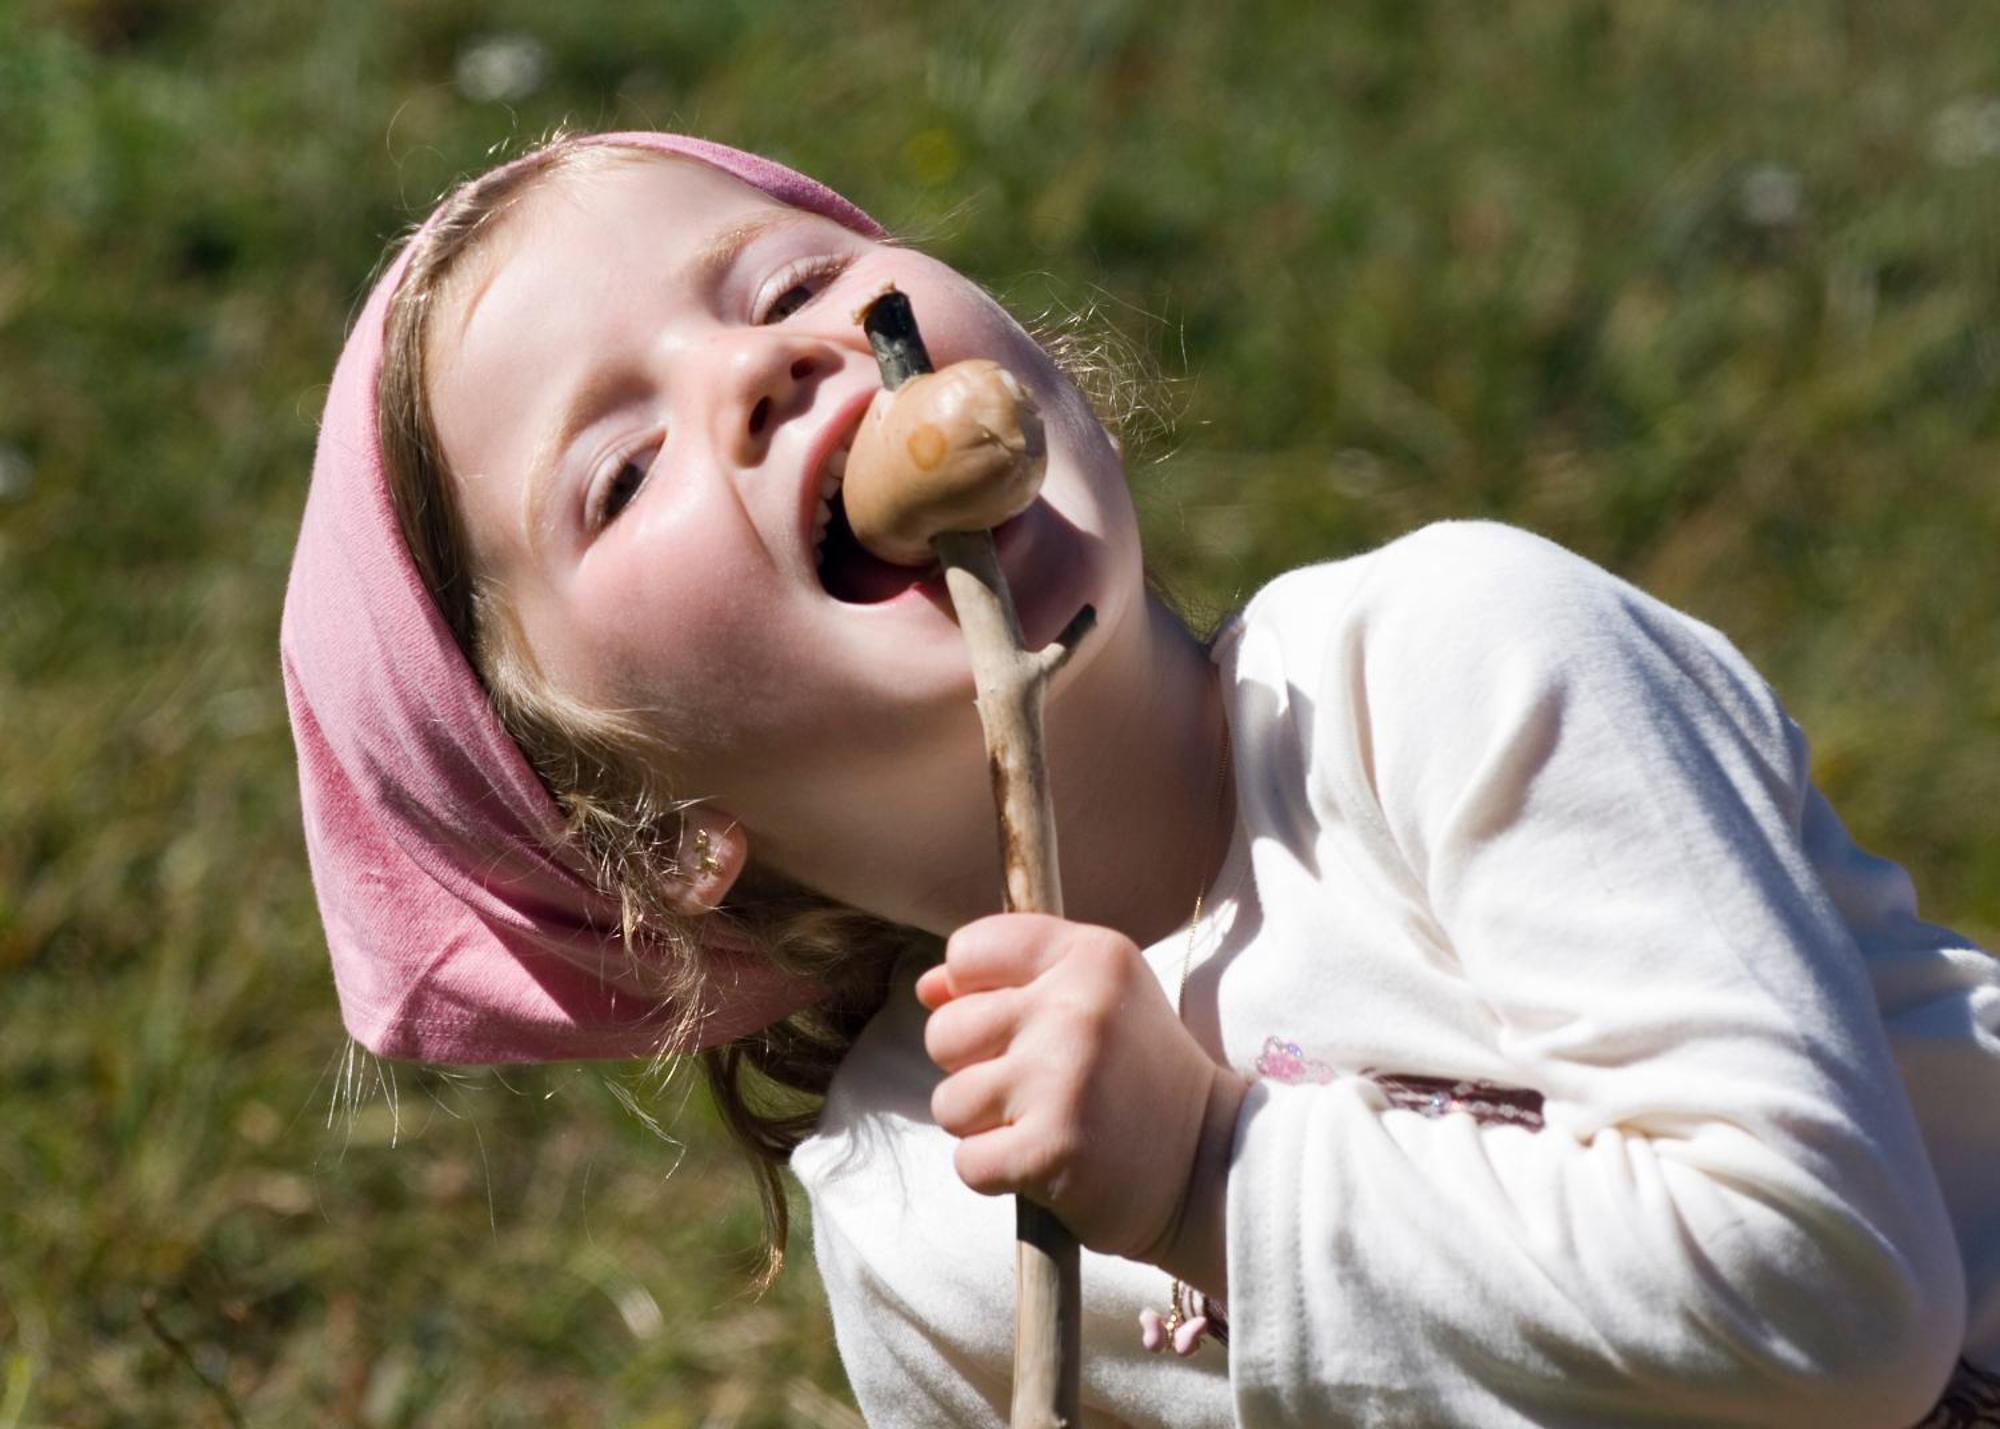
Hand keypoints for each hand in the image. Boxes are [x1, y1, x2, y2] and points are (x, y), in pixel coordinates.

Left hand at [916, 913, 1248, 1286]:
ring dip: (984, 1127)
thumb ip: (1011, 980)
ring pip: (949, 1102)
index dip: (970, 994)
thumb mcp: (1098, 998)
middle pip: (945, 1031)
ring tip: (1044, 1126)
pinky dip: (996, 1174)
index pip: (970, 951)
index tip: (1014, 1025)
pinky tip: (1046, 1165)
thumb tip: (925, 987)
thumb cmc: (1139, 1077)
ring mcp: (1062, 1079)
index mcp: (1092, 956)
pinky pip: (967, 1162)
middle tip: (1038, 1089)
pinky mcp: (1050, 1149)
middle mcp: (1076, 1008)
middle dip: (974, 1068)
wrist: (1210, 1165)